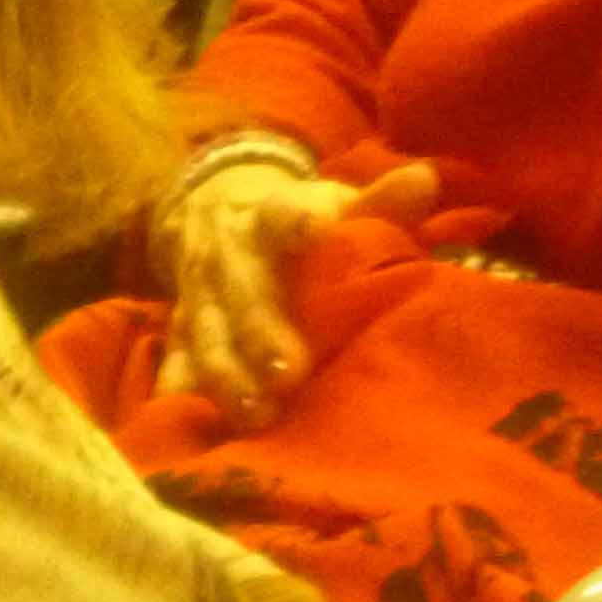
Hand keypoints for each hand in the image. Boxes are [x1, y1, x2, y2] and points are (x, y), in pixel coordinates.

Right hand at [158, 154, 441, 423]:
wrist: (212, 208)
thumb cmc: (299, 219)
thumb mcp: (333, 203)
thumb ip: (379, 202)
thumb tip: (424, 179)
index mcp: (271, 217)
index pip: (283, 214)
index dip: (297, 221)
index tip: (312, 230)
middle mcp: (229, 255)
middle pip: (243, 291)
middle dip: (261, 332)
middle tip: (289, 374)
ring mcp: (199, 293)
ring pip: (207, 333)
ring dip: (227, 374)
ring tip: (256, 413)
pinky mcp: (181, 327)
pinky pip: (177, 358)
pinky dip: (183, 389)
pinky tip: (195, 421)